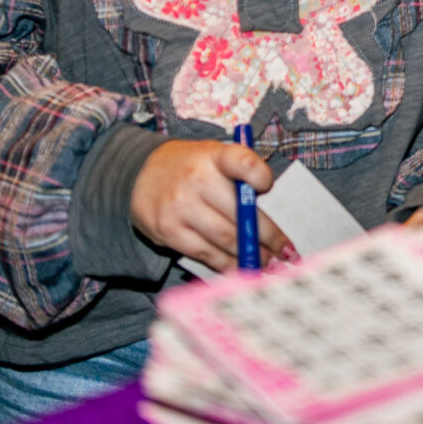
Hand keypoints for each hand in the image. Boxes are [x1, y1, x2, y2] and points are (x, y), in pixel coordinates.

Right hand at [130, 139, 289, 272]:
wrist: (136, 174)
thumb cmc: (188, 167)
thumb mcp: (212, 156)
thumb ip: (239, 176)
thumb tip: (270, 211)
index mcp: (213, 155)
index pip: (244, 162)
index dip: (261, 177)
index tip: (269, 188)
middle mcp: (196, 179)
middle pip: (241, 214)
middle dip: (268, 237)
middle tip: (286, 252)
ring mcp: (180, 207)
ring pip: (226, 238)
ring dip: (252, 255)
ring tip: (270, 264)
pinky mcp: (169, 232)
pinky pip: (206, 254)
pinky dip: (228, 265)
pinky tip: (243, 268)